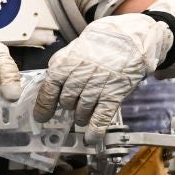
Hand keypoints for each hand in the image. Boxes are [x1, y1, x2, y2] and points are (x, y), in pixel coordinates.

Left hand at [33, 14, 171, 143]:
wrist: (134, 36)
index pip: (49, 88)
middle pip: (66, 101)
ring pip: (82, 111)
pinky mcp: (114, 93)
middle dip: (67, 107)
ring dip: (80, 117)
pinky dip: (95, 130)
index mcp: (67, 62)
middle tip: (71, 107)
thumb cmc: (105, 40)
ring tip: (82, 116)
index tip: (41, 116)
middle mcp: (80, 74)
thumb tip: (50, 81)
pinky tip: (91, 138)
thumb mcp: (77, 46)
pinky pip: (101, 116)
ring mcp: (98, 85)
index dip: (44, 106)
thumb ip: (63, 63)